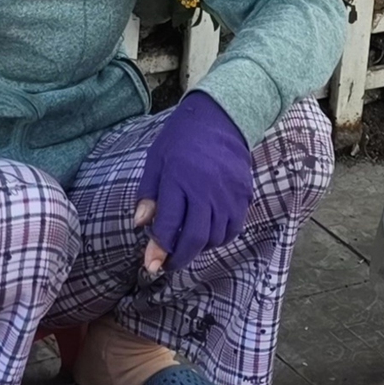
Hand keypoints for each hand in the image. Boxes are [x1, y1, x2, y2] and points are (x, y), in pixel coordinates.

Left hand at [133, 92, 253, 274]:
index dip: (158, 250)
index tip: (151, 265)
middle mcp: (206, 190)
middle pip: (195, 238)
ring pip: (215, 238)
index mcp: (178, 179)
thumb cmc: (181, 139)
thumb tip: (140, 224)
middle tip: (167, 264)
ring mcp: (228, 195)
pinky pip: (233, 229)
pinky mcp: (244, 196)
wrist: (220, 119)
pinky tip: (206, 233)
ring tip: (185, 243)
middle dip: (179, 258)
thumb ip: (148, 194)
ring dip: (198, 248)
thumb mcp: (156, 160)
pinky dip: (218, 238)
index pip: (168, 225)